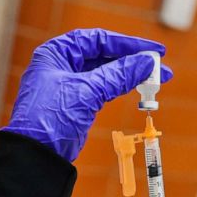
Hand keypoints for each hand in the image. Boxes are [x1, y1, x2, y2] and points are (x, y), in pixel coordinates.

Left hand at [3, 28, 172, 161]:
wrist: (36, 157)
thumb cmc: (50, 119)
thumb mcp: (87, 91)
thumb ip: (119, 75)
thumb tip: (147, 62)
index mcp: (57, 53)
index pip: (97, 40)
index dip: (127, 44)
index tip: (153, 50)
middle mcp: (62, 65)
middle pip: (104, 55)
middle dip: (132, 60)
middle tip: (160, 66)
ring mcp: (70, 85)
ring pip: (106, 73)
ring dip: (130, 75)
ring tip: (156, 79)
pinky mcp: (77, 104)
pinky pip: (104, 89)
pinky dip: (121, 88)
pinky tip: (139, 88)